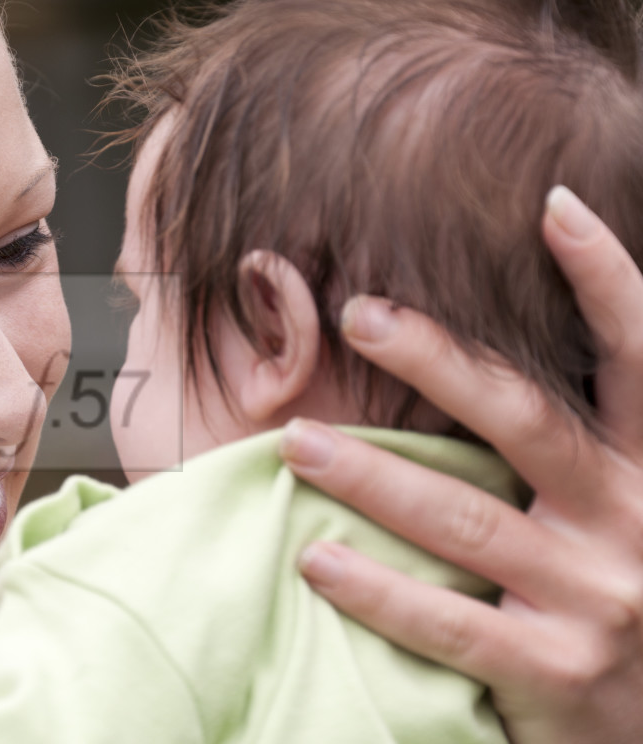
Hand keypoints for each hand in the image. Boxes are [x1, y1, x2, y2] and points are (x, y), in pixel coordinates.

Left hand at [279, 186, 642, 743]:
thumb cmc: (618, 595)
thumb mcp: (620, 511)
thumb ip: (571, 446)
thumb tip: (470, 363)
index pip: (638, 357)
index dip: (606, 279)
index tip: (554, 207)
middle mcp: (634, 522)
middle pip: (528, 421)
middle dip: (441, 363)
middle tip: (358, 315)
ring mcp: (600, 601)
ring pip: (467, 518)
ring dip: (373, 475)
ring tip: (295, 441)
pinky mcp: (556, 673)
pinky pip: (449, 622)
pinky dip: (377, 588)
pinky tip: (315, 558)